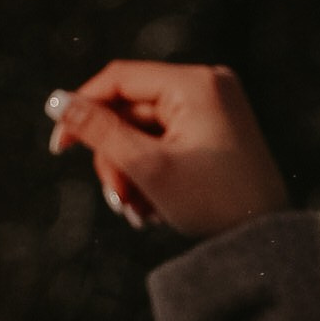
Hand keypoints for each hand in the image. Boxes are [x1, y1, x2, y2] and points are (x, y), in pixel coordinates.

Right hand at [46, 61, 287, 238]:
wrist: (264, 241)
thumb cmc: (211, 201)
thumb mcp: (147, 167)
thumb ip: (98, 131)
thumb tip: (55, 101)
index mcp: (195, 84)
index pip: (119, 80)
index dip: (82, 109)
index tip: (60, 147)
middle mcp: (206, 86)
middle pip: (130, 111)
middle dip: (116, 158)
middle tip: (117, 200)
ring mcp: (213, 108)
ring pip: (143, 131)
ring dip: (130, 172)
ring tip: (137, 212)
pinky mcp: (214, 130)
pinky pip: (165, 142)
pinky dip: (151, 172)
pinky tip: (154, 207)